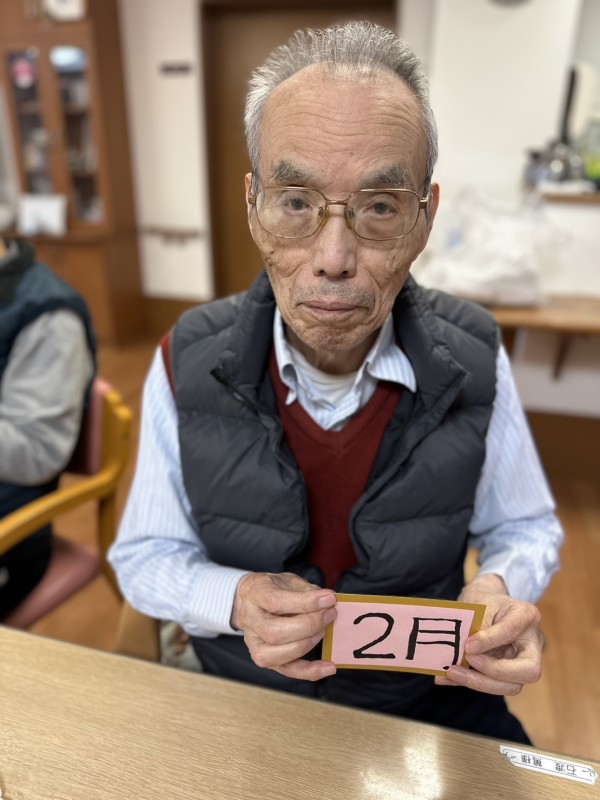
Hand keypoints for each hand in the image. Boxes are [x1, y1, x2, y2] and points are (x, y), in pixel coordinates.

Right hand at [231, 572, 337, 680]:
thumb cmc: (274, 589)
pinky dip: (310, 671)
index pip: (276, 602)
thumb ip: (306, 590)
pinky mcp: (265, 658)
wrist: (251, 601)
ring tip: (323, 631)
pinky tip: (329, 667)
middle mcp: (250, 620)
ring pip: (275, 655)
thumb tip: (328, 602)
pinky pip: (287, 670)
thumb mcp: (287, 580)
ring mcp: (254, 643)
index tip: (329, 599)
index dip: (305, 602)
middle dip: (308, 625)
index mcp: (254, 593)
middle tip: (329, 614)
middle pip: (274, 632)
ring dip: (306, 645)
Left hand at [435, 574, 542, 695]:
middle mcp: (532, 643)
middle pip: (528, 671)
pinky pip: (494, 686)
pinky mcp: (508, 675)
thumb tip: (461, 655)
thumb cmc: (484, 601)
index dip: (490, 640)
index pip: (512, 631)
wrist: (486, 604)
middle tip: (467, 659)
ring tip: (452, 672)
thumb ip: (476, 629)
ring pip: (512, 686)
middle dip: (494, 671)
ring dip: (480, 683)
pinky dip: (470, 683)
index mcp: (527, 616)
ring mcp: (523, 662)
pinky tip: (446, 678)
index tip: (468, 644)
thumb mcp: (480, 605)